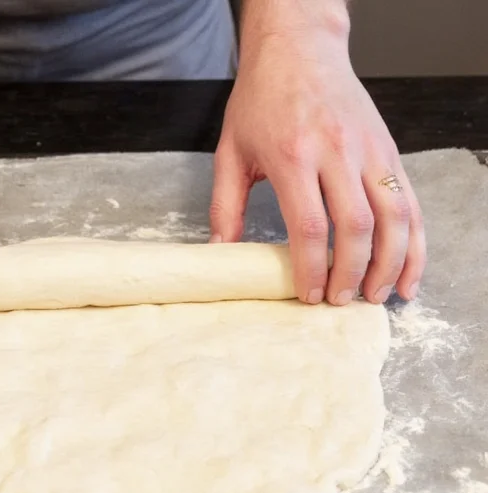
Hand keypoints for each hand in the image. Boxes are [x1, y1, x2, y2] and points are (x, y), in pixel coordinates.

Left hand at [209, 4, 424, 305]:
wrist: (298, 48)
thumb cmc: (261, 100)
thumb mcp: (231, 150)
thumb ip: (224, 205)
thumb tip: (220, 254)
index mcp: (292, 155)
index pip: (308, 224)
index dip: (311, 267)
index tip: (309, 295)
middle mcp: (337, 151)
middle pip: (356, 225)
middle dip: (352, 272)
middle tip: (340, 301)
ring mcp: (369, 149)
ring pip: (394, 215)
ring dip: (391, 262)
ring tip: (377, 297)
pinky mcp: (389, 149)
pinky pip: (410, 201)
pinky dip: (415, 240)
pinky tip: (408, 272)